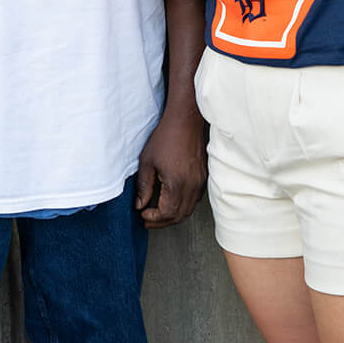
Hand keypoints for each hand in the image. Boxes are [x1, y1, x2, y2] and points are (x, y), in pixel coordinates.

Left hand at [135, 105, 206, 226]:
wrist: (186, 121)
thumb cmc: (166, 137)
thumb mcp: (147, 161)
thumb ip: (143, 186)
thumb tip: (140, 204)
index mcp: (177, 183)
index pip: (167, 213)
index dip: (153, 218)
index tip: (143, 214)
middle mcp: (191, 186)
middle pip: (179, 216)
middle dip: (162, 222)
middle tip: (148, 219)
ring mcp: (200, 182)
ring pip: (188, 210)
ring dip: (173, 216)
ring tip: (158, 214)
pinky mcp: (203, 177)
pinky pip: (195, 200)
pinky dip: (183, 206)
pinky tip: (172, 202)